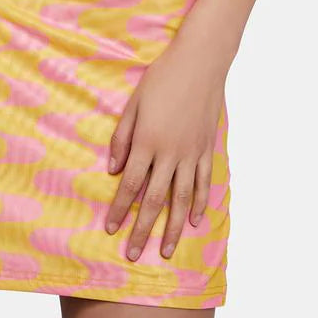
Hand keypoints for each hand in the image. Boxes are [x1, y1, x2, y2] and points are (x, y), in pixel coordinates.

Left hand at [105, 36, 225, 262]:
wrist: (199, 63)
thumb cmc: (161, 78)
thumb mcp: (134, 103)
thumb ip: (122, 137)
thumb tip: (113, 169)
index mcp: (147, 141)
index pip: (130, 184)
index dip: (119, 209)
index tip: (110, 229)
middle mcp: (170, 153)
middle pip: (153, 199)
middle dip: (141, 229)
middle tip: (133, 254)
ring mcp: (191, 153)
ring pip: (180, 198)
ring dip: (172, 227)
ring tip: (165, 250)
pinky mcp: (207, 149)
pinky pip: (202, 183)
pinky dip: (198, 203)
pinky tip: (193, 221)